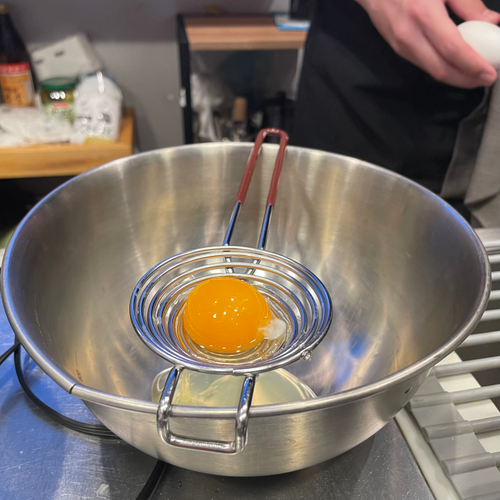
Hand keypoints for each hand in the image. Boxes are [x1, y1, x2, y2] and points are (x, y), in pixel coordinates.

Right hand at [354, 0, 499, 87]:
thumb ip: (467, 3)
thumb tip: (491, 21)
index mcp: (424, 14)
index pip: (452, 49)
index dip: (472, 65)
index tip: (489, 73)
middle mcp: (409, 36)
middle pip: (440, 69)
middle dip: (465, 80)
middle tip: (484, 80)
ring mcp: (400, 45)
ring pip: (430, 70)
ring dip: (453, 77)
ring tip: (473, 76)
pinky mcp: (396, 49)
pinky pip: (422, 64)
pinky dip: (441, 69)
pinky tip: (454, 66)